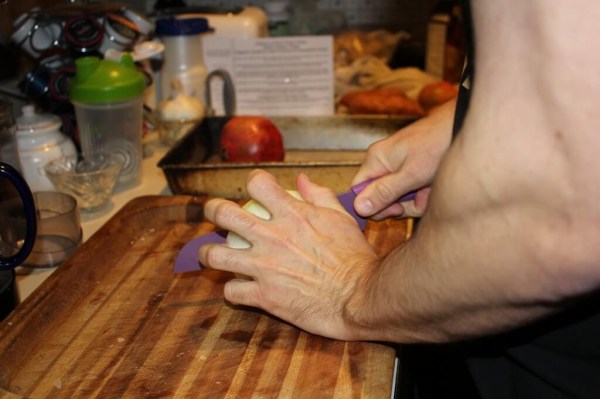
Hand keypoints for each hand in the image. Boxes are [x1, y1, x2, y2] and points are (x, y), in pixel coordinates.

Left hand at [199, 169, 379, 339]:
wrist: (360, 298)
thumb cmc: (355, 258)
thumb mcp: (341, 218)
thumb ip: (319, 195)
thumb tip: (300, 179)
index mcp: (292, 214)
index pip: (257, 183)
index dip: (252, 182)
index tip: (254, 190)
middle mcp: (272, 237)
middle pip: (223, 214)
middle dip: (213, 210)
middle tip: (216, 215)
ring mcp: (264, 267)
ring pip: (215, 255)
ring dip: (209, 253)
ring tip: (211, 253)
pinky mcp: (264, 296)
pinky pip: (232, 292)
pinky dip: (233, 289)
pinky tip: (240, 287)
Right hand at [352, 99, 455, 218]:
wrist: (462, 128)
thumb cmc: (436, 146)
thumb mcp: (410, 175)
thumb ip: (384, 192)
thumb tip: (358, 208)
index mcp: (375, 160)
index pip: (358, 191)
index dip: (372, 206)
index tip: (393, 210)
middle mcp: (383, 163)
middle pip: (379, 197)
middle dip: (400, 204)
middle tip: (418, 200)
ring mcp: (399, 167)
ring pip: (398, 198)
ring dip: (416, 200)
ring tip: (431, 190)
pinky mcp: (413, 171)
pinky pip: (411, 192)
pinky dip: (423, 194)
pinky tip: (434, 188)